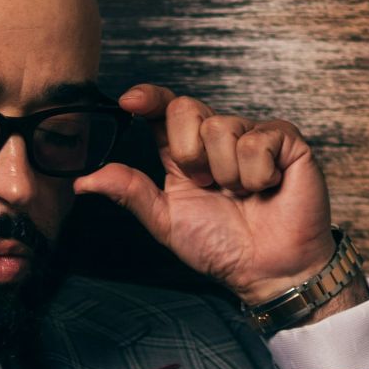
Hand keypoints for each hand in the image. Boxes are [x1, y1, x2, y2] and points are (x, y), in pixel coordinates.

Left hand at [74, 85, 336, 304]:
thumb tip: (83, 181)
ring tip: (242, 194)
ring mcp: (252, 135)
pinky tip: (267, 187)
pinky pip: (257, 141)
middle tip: (209, 186)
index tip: (129, 102)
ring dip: (227, 174)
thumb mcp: (166, 221)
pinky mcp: (286, 142)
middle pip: (186, 109)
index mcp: (185, 152)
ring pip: (222, 128)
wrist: (267, 270)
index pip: (164, 109)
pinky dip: (257, 174)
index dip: (148, 97)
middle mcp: (217, 138)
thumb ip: (130, 193)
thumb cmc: (222, 247)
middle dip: (189, 154)